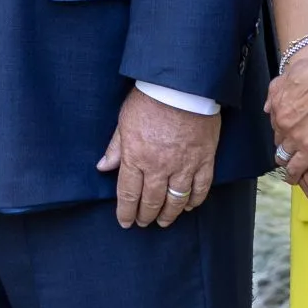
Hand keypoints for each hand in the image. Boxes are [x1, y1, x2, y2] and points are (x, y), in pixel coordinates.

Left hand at [97, 87, 219, 227]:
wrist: (183, 85)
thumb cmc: (150, 98)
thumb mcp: (124, 120)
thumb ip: (115, 147)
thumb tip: (103, 166)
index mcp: (136, 157)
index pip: (128, 194)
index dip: (126, 211)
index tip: (125, 221)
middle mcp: (159, 166)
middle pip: (151, 201)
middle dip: (146, 215)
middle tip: (144, 222)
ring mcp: (183, 165)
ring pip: (176, 200)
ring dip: (169, 214)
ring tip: (164, 221)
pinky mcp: (204, 159)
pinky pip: (201, 187)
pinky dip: (194, 200)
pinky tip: (188, 206)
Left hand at [266, 46, 307, 181]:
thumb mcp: (294, 72)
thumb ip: (278, 88)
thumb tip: (269, 106)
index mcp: (277, 103)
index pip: (275, 122)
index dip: (283, 128)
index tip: (289, 132)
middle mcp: (281, 121)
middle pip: (279, 139)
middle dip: (285, 143)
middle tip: (293, 148)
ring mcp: (295, 137)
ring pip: (285, 155)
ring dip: (287, 160)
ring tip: (292, 167)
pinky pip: (297, 167)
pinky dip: (294, 173)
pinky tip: (295, 178)